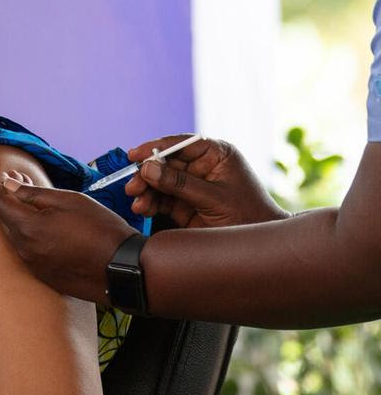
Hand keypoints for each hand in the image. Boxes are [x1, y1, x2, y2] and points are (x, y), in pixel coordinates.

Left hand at [0, 170, 137, 304]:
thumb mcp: (68, 200)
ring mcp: (34, 266)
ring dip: (18, 218)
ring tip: (34, 203)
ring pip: (15, 236)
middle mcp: (25, 250)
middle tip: (20, 182)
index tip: (6, 175)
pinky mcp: (44, 277)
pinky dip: (29, 235)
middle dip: (8, 199)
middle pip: (4, 220)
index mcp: (28, 228)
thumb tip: (9, 185)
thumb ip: (33, 193)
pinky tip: (45, 226)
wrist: (122, 268)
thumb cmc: (99, 228)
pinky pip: (27, 252)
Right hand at [125, 135, 287, 227]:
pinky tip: (142, 207)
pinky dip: (150, 202)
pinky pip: (162, 199)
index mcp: (216, 155)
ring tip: (137, 201)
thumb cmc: (249, 217)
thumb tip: (148, 168)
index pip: (182, 144)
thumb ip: (181, 184)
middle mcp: (202, 167)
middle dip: (147, 174)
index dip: (156, 148)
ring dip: (146, 190)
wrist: (260, 250)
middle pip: (166, 163)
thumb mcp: (215, 199)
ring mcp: (192, 186)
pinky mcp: (185, 205)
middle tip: (133, 186)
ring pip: (160, 181)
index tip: (135, 154)